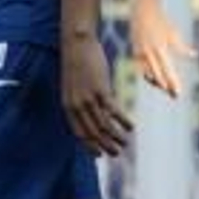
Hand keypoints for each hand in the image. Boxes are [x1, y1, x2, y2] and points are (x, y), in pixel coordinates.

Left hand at [62, 34, 132, 156]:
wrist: (77, 44)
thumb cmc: (76, 63)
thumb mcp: (73, 86)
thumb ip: (78, 101)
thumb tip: (89, 112)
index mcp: (68, 106)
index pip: (78, 134)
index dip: (89, 146)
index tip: (98, 155)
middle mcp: (77, 106)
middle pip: (93, 134)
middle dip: (105, 146)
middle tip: (116, 153)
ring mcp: (88, 98)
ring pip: (104, 126)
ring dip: (116, 137)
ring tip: (125, 142)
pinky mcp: (100, 90)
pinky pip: (114, 112)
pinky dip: (123, 121)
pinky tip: (131, 126)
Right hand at [129, 0, 194, 98]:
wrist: (143, 10)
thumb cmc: (161, 21)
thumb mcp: (173, 34)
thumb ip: (182, 48)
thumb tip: (194, 55)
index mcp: (160, 49)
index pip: (167, 70)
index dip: (173, 82)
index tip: (179, 92)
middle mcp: (149, 53)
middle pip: (158, 76)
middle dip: (167, 87)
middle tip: (175, 97)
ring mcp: (140, 53)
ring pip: (148, 75)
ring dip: (157, 83)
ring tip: (166, 88)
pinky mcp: (135, 52)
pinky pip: (142, 69)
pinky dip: (149, 75)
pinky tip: (155, 80)